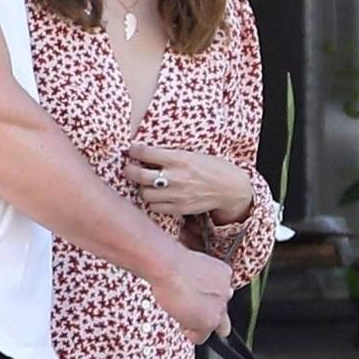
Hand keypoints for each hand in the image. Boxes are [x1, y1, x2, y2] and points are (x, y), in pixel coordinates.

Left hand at [124, 144, 251, 223]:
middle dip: (130, 170)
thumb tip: (147, 154)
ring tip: (146, 184)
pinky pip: (155, 207)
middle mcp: (176, 177)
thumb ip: (171, 156)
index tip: (132, 150)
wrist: (229, 188)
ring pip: (144, 193)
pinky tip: (157, 195)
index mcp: (179, 158)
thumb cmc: (211, 167)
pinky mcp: (179, 208)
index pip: (146, 153)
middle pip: (139, 175)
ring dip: (142, 188)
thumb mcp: (192, 154)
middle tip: (129, 168)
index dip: (134, 150)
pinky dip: (152, 201)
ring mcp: (177, 195)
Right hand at [150, 244, 233, 343]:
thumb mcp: (192, 264)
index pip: (222, 292)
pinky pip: (201, 337)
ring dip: (199, 324)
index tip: (195, 297)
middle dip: (208, 312)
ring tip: (183, 315)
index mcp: (224, 273)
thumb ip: (199, 277)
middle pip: (222, 311)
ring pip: (215, 326)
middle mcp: (226, 291)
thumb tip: (189, 282)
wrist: (169, 268)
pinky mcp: (209, 321)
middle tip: (191, 311)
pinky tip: (181, 324)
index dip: (205, 297)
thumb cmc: (173, 262)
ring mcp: (219, 307)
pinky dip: (190, 334)